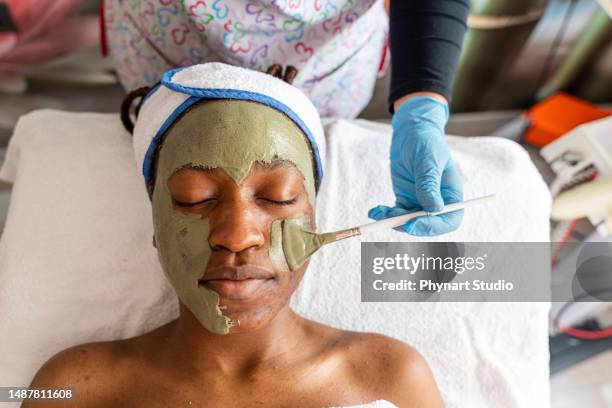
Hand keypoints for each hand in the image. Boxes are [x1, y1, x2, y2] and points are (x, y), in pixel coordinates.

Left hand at [368, 95, 462, 235]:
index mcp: (452, 195)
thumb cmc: (426, 142)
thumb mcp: (428, 160)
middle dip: (409, 226)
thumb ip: (429, 184)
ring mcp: (420, 201)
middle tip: (391, 220)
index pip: (449, 220)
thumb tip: (434, 209)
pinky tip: (375, 212)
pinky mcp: (405, 198)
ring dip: (394, 221)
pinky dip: (386, 214)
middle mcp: (438, 202)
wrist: (411, 132)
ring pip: (409, 221)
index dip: (433, 227)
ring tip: (380, 213)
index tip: (414, 223)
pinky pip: (396, 213)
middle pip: (427, 225)